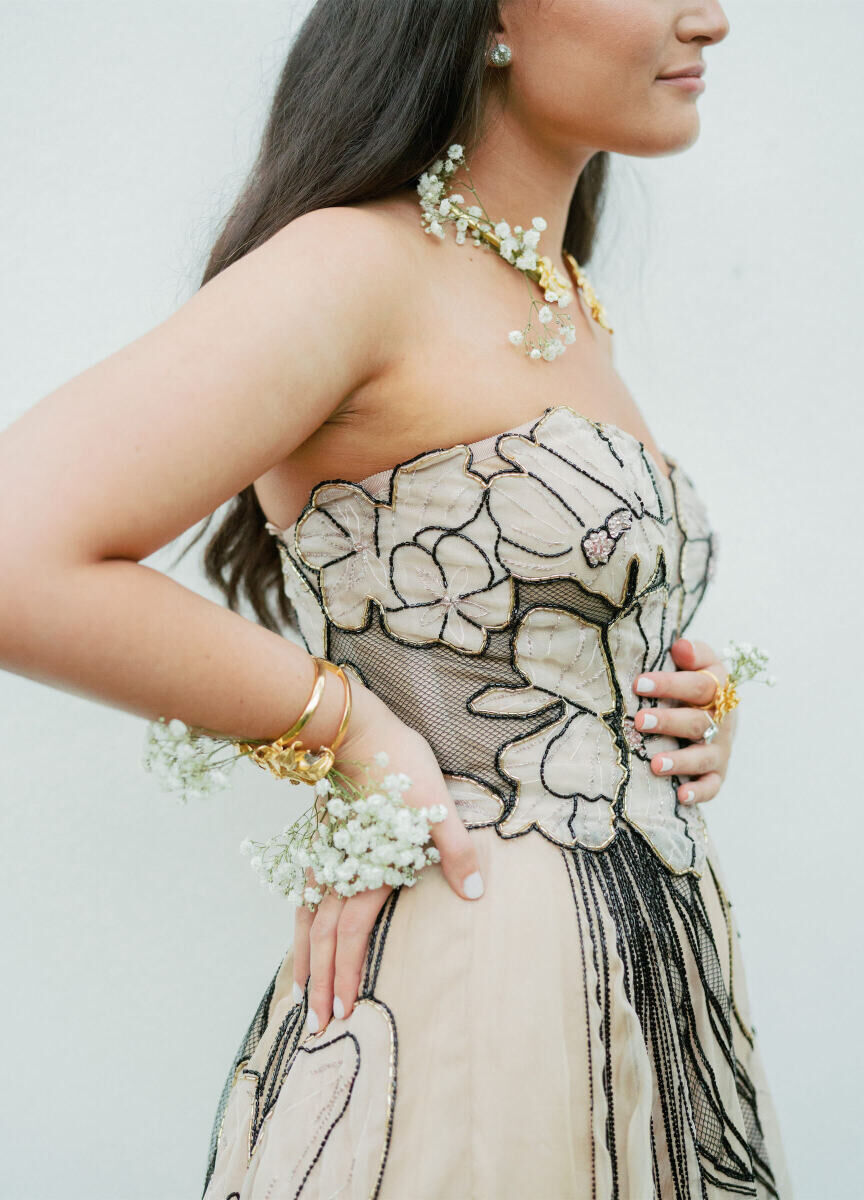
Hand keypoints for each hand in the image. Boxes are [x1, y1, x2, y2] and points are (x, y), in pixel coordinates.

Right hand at [292, 683, 482, 1034]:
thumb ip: (454, 851)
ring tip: (299, 991)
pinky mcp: (319, 838)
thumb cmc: (398, 765)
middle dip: (320, 984)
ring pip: (306, 918)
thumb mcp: (437, 807)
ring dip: (303, 958)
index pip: (351, 937)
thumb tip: (474, 894)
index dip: (345, 976)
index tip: (339, 1015)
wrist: (353, 727)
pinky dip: (299, 919)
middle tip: (315, 1025)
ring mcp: (324, 855)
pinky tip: (300, 927)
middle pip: (323, 938)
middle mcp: (340, 870)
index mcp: (369, 869)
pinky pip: (304, 890)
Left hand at [631, 637, 737, 805]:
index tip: (638, 684)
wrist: (718, 707)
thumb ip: (691, 652)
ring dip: (680, 761)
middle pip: (698, 722)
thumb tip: (680, 646)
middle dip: (668, 722)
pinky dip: (699, 792)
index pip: (698, 685)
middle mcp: (722, 720)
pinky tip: (680, 797)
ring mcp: (720, 748)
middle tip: (640, 720)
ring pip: (703, 757)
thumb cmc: (693, 680)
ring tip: (655, 764)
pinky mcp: (717, 772)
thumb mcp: (698, 660)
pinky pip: (712, 786)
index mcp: (718, 688)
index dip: (669, 684)